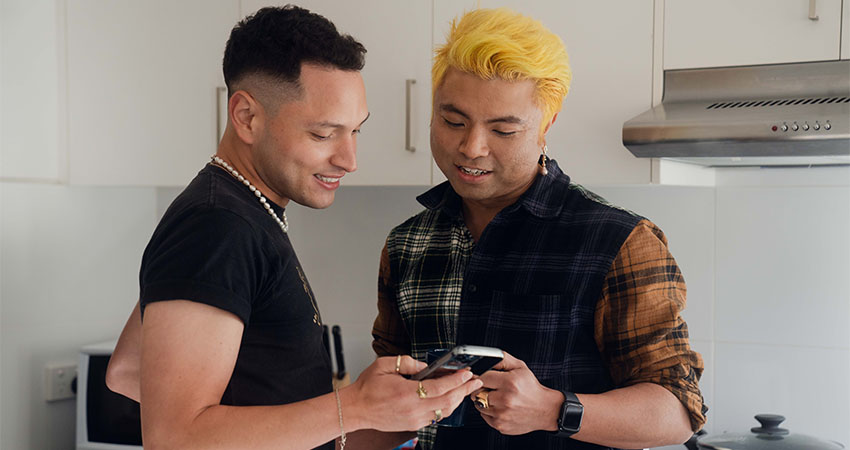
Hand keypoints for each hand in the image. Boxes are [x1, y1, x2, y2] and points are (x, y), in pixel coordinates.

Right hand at [347, 355, 482, 431]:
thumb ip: (408, 362)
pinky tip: (450, 398)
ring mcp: (414, 419)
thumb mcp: (385, 365)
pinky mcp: (413, 425)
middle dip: (464, 390)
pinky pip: (436, 417)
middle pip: (447, 401)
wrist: (356, 409)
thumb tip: (425, 365)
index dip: (456, 380)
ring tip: (466, 389)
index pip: (439, 387)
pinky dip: (446, 407)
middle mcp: (413, 409)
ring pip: (444, 411)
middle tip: (475, 381)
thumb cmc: (368, 387)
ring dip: (458, 400)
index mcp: (406, 393)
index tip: (467, 373)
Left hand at [472, 351, 563, 434]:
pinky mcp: (500, 425)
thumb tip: (485, 358)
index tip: (482, 378)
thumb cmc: (532, 388)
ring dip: (484, 400)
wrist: (545, 410)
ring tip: (497, 397)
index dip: (479, 377)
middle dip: (481, 389)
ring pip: (478, 405)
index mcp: (509, 382)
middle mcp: (505, 399)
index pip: (481, 378)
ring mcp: (502, 414)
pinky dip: (489, 411)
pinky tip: (500, 407)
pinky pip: (484, 416)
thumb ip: (502, 359)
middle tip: (491, 388)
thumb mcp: (520, 367)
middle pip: (477, 392)